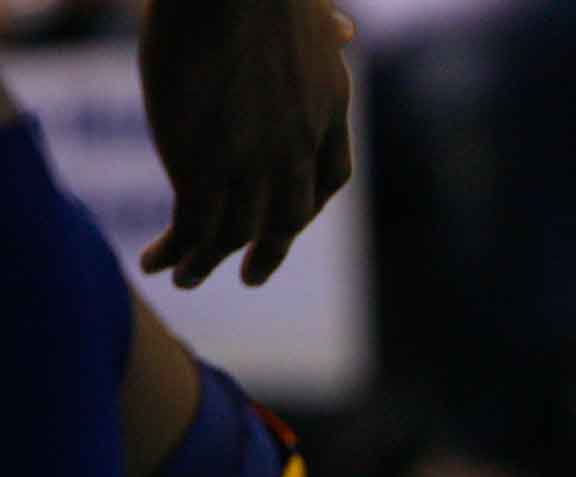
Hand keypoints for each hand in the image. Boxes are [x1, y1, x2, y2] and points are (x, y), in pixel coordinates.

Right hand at [138, 0, 355, 288]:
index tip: (291, 220)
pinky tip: (155, 262)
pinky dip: (176, 252)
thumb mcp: (309, 12)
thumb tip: (345, 31)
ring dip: (208, 261)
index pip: (330, 177)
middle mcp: (298, 148)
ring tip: (185, 277)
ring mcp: (254, 164)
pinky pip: (194, 229)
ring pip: (236, 233)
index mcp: (328, 112)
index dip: (310, 202)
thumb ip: (325, 33)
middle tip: (253, 275)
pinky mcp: (205, 167)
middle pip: (289, 217)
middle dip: (270, 250)